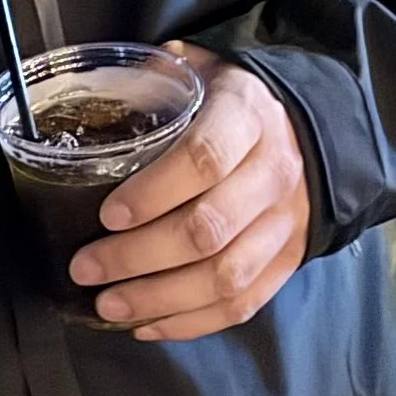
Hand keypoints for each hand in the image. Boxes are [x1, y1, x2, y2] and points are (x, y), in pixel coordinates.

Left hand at [71, 47, 311, 339]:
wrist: (310, 128)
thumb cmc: (231, 102)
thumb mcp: (198, 71)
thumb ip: (150, 77)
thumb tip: (89, 89)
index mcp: (246, 116)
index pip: (205, 159)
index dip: (153, 193)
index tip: (107, 215)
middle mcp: (273, 172)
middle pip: (208, 229)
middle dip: (138, 257)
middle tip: (85, 267)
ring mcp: (285, 222)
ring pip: (226, 276)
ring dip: (159, 299)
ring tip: (107, 304)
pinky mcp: (287, 261)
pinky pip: (243, 303)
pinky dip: (191, 322)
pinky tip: (146, 324)